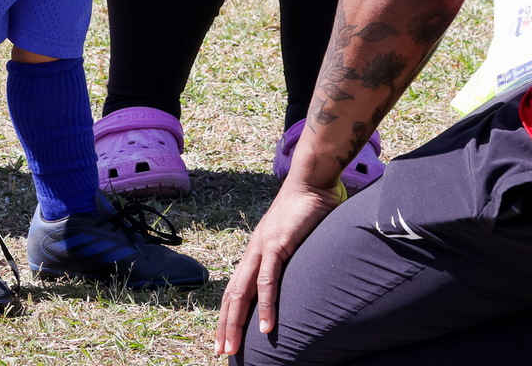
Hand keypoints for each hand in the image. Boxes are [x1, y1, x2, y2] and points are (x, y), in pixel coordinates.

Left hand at [214, 176, 345, 357]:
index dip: (228, 315)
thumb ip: (292, 259)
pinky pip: (268, 280)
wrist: (311, 182)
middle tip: (221, 352)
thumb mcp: (296, 242)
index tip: (224, 339)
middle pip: (232, 295)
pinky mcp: (277, 244)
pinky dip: (266, 305)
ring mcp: (262, 247)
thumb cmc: (308, 211)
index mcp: (256, 252)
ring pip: (242, 292)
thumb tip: (298, 278)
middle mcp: (253, 251)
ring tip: (234, 347)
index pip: (236, 289)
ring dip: (237, 322)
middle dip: (225, 325)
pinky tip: (266, 326)